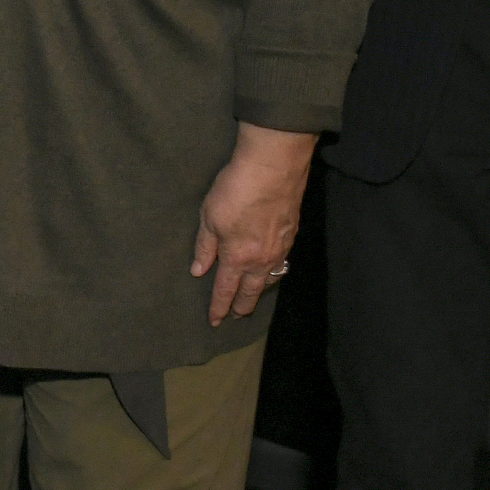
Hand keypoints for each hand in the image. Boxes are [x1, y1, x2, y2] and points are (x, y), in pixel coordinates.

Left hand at [192, 124, 316, 324]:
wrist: (273, 168)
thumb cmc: (234, 190)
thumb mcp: (209, 217)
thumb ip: (205, 247)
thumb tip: (198, 271)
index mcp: (237, 258)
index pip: (226, 290)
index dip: (219, 307)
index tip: (215, 321)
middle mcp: (261, 260)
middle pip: (252, 292)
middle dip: (242, 306)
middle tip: (236, 315)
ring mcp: (280, 248)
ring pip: (270, 279)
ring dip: (260, 290)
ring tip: (252, 294)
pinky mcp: (292, 234)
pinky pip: (281, 263)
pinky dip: (273, 271)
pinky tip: (270, 267)